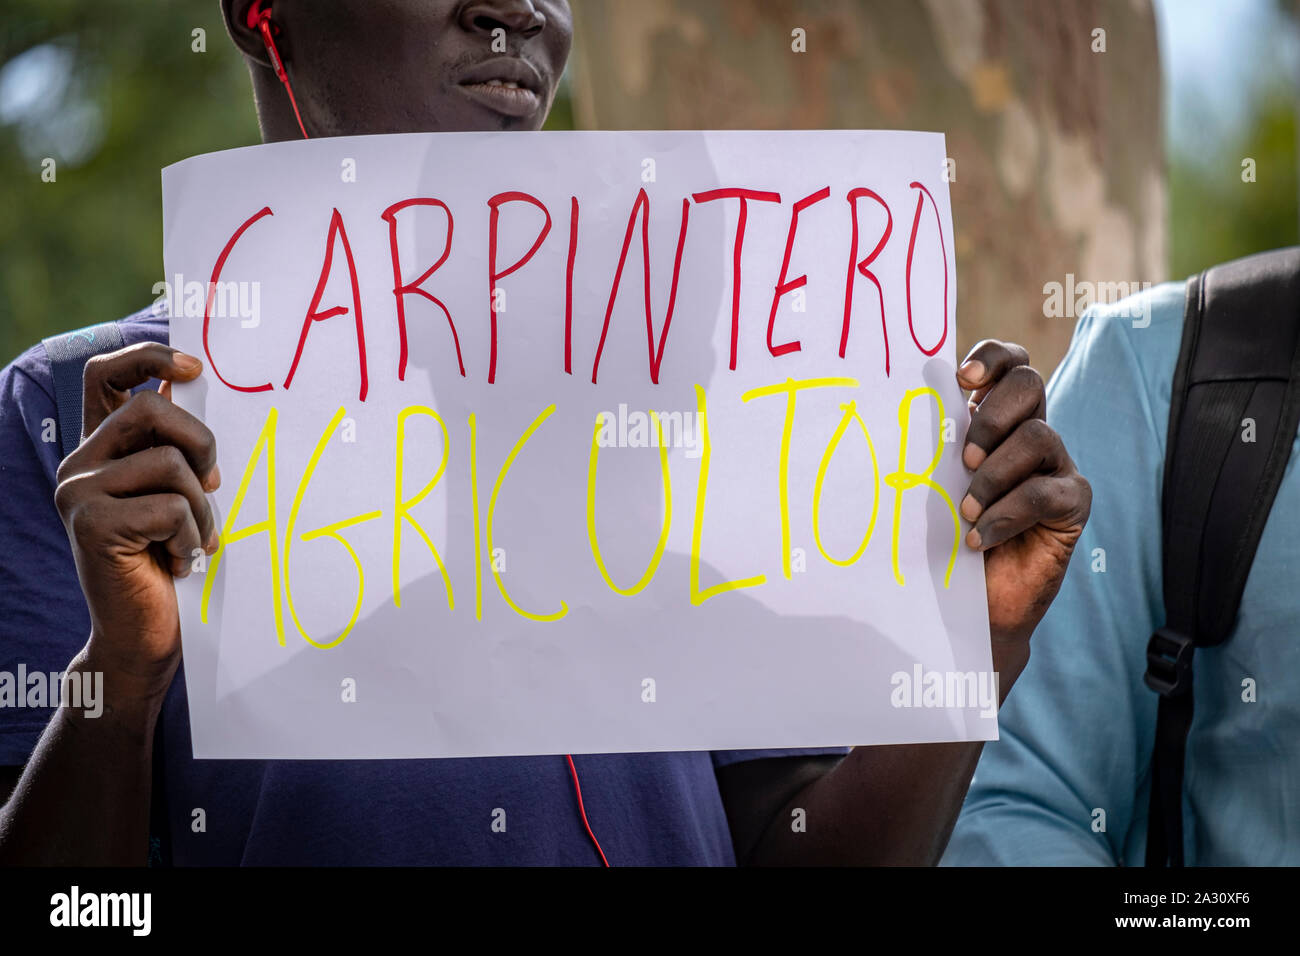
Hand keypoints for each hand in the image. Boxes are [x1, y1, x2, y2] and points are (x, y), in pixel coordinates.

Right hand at [53, 343, 219, 701]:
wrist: (144, 635)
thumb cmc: (172, 560)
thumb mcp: (178, 496)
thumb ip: (178, 451)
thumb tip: (203, 392)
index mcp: (100, 451)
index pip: (105, 375)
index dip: (148, 356)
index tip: (194, 368)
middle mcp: (79, 465)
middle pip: (150, 409)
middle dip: (201, 442)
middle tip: (214, 485)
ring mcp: (79, 494)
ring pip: (171, 462)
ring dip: (201, 506)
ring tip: (191, 539)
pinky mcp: (93, 525)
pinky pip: (171, 506)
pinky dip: (191, 536)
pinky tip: (177, 562)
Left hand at [955, 340, 1090, 687]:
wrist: (969, 604)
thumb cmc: (942, 538)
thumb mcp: (932, 484)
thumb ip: (931, 447)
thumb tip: (893, 409)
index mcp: (995, 419)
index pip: (1009, 363)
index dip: (992, 358)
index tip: (962, 378)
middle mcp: (1029, 433)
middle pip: (1030, 384)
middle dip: (991, 416)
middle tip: (962, 459)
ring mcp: (1056, 466)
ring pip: (1038, 437)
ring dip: (992, 475)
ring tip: (965, 510)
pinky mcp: (1071, 504)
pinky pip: (1047, 491)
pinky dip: (1006, 514)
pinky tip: (979, 538)